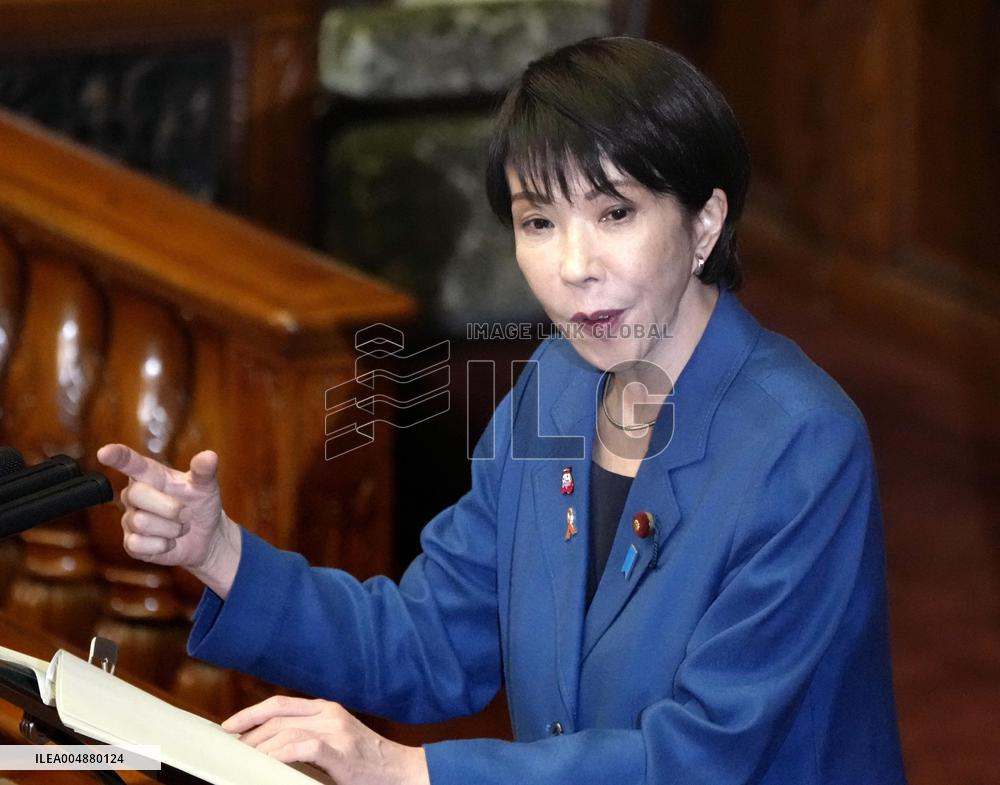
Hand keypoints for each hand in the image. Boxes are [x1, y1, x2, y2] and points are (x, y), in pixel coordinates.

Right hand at [96, 443, 240, 597]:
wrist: (206, 536)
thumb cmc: (200, 505)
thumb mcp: (206, 486)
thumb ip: (205, 471)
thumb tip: (209, 456)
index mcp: (151, 475)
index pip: (131, 462)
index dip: (117, 456)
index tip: (104, 452)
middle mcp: (135, 495)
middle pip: (136, 494)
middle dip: (169, 507)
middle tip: (187, 513)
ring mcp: (131, 519)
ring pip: (142, 522)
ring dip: (172, 528)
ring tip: (181, 527)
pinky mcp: (131, 543)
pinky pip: (140, 544)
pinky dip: (163, 545)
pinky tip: (170, 541)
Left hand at [223, 696, 429, 784]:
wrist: (401, 771)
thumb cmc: (367, 761)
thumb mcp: (336, 740)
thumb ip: (309, 736)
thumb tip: (271, 746)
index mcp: (327, 708)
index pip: (280, 703)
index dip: (251, 712)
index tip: (230, 726)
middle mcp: (330, 713)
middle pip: (277, 717)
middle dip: (249, 734)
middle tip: (233, 750)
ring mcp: (336, 730)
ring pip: (285, 731)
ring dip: (259, 747)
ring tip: (244, 760)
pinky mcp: (339, 750)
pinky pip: (301, 747)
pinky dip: (279, 755)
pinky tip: (267, 764)